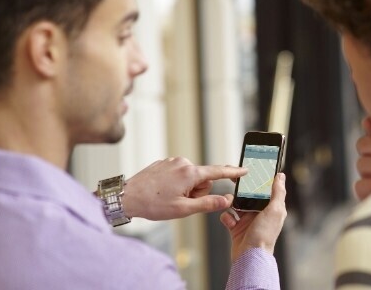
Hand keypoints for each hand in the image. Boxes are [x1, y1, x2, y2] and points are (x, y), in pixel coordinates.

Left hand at [122, 157, 247, 219]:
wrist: (126, 197)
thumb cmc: (152, 204)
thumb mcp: (183, 209)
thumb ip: (208, 204)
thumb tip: (227, 199)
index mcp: (190, 173)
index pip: (218, 172)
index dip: (233, 172)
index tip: (245, 170)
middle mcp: (183, 163)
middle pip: (203, 179)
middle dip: (197, 191)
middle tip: (181, 202)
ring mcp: (172, 161)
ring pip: (190, 177)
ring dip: (185, 188)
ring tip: (169, 197)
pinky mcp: (164, 163)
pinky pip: (178, 174)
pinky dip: (175, 184)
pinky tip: (162, 191)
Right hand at [220, 173, 286, 261]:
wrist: (249, 257)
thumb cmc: (264, 235)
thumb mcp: (274, 210)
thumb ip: (278, 193)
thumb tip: (281, 176)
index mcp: (271, 208)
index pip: (266, 190)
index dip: (259, 181)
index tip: (252, 171)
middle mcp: (260, 213)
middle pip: (249, 196)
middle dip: (242, 190)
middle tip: (235, 182)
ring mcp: (247, 221)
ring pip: (236, 204)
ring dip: (232, 203)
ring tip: (230, 202)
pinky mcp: (236, 228)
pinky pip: (228, 217)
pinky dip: (227, 217)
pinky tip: (230, 221)